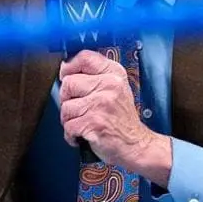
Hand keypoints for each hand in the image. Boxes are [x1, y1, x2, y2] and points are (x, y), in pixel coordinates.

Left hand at [59, 49, 155, 167]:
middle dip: (66, 99)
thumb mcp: (116, 89)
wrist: (136, 144)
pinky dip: (71, 135)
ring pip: (66, 106)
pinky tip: (83, 134)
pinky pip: (68, 126)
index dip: (69, 67)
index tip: (66, 76)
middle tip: (78, 108)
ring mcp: (101, 104)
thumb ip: (95, 76)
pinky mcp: (94, 122)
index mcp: (114, 74)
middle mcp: (109, 85)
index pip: (84, 57)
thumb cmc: (122, 119)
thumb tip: (66, 69)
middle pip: (69, 82)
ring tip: (83, 123)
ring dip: (69, 120)